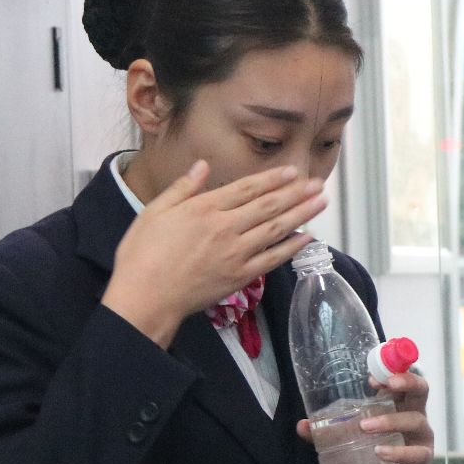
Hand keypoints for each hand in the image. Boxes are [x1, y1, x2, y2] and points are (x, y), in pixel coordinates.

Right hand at [103, 161, 325, 346]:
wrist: (145, 298)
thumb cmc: (142, 255)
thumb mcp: (154, 212)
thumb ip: (182, 188)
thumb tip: (202, 165)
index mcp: (204, 209)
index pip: (246, 188)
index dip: (272, 179)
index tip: (293, 171)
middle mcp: (225, 228)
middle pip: (268, 206)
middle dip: (296, 193)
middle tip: (318, 183)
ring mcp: (235, 253)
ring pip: (276, 229)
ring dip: (301, 214)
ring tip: (321, 202)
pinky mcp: (239, 276)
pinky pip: (272, 259)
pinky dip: (291, 248)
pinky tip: (307, 237)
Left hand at [296, 371, 434, 463]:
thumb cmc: (377, 452)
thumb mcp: (355, 438)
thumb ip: (330, 432)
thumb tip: (302, 426)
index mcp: (399, 404)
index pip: (401, 379)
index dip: (392, 372)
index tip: (370, 378)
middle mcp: (414, 415)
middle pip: (421, 389)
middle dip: (407, 382)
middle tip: (388, 385)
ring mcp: (422, 437)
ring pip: (415, 420)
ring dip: (390, 420)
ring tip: (366, 427)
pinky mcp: (423, 459)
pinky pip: (417, 453)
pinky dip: (398, 452)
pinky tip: (381, 453)